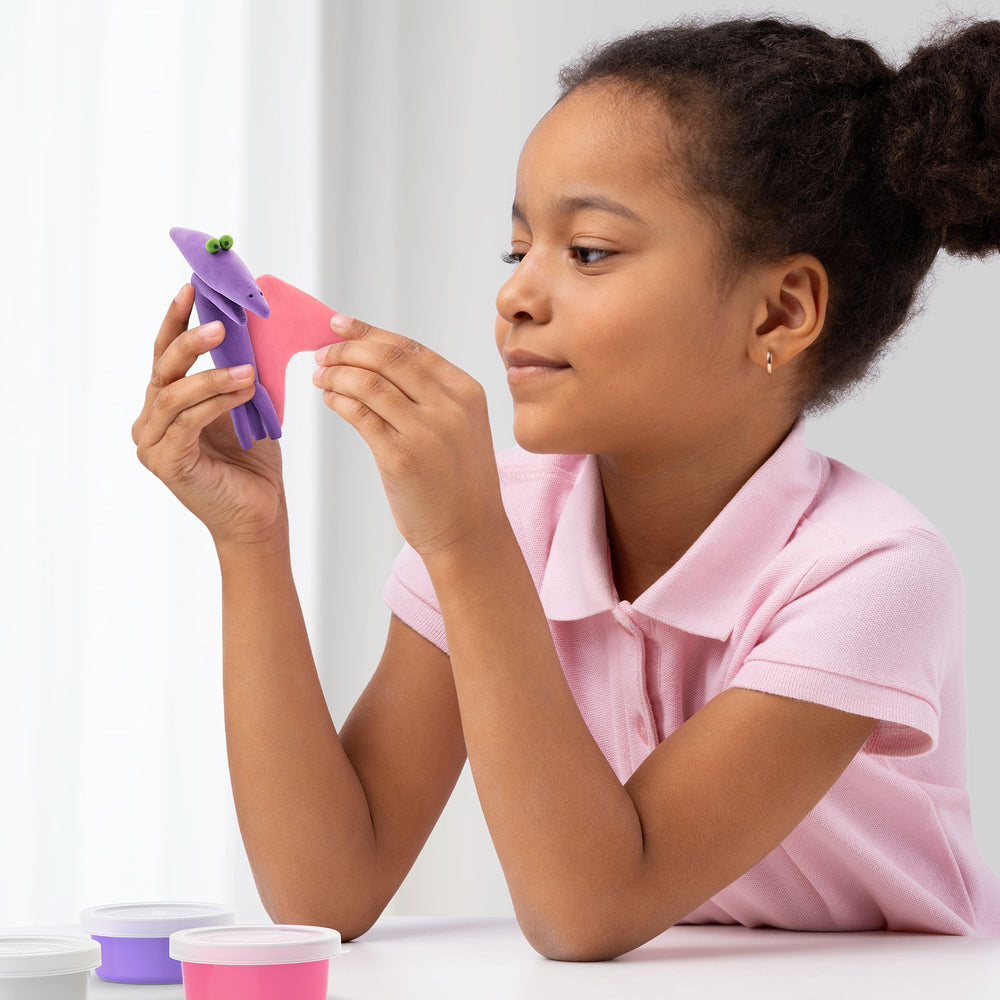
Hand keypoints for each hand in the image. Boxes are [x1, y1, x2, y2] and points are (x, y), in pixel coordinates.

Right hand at [132, 284, 286, 548]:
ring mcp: (153, 444)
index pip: (165, 355)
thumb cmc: (252, 464)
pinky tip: (242, 392)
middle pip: (163, 369)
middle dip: (190, 341)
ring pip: (173, 394)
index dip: (175, 320)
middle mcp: (150, 422)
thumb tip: (248, 325)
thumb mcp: (246, 407)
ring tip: (247, 371)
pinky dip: (215, 403)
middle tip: (220, 325)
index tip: (190, 288)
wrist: (258, 515)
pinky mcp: (167, 463)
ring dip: (212, 377)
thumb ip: (238, 372)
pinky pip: (187, 422)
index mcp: (166, 405)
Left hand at [313, 316, 506, 558]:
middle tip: (322, 353)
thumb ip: (431, 393)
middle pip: (387, 358)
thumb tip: (377, 360)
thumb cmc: (460, 482)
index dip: (369, 332)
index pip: (410, 348)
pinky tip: (329, 399)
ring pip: (368, 382)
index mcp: (466, 391)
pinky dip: (338, 401)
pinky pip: (359, 415)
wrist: (471, 533)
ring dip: (336, 374)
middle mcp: (449, 405)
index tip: (339, 325)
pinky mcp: (400, 457)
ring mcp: (426, 431)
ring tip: (320, 376)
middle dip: (346, 349)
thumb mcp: (460, 427)